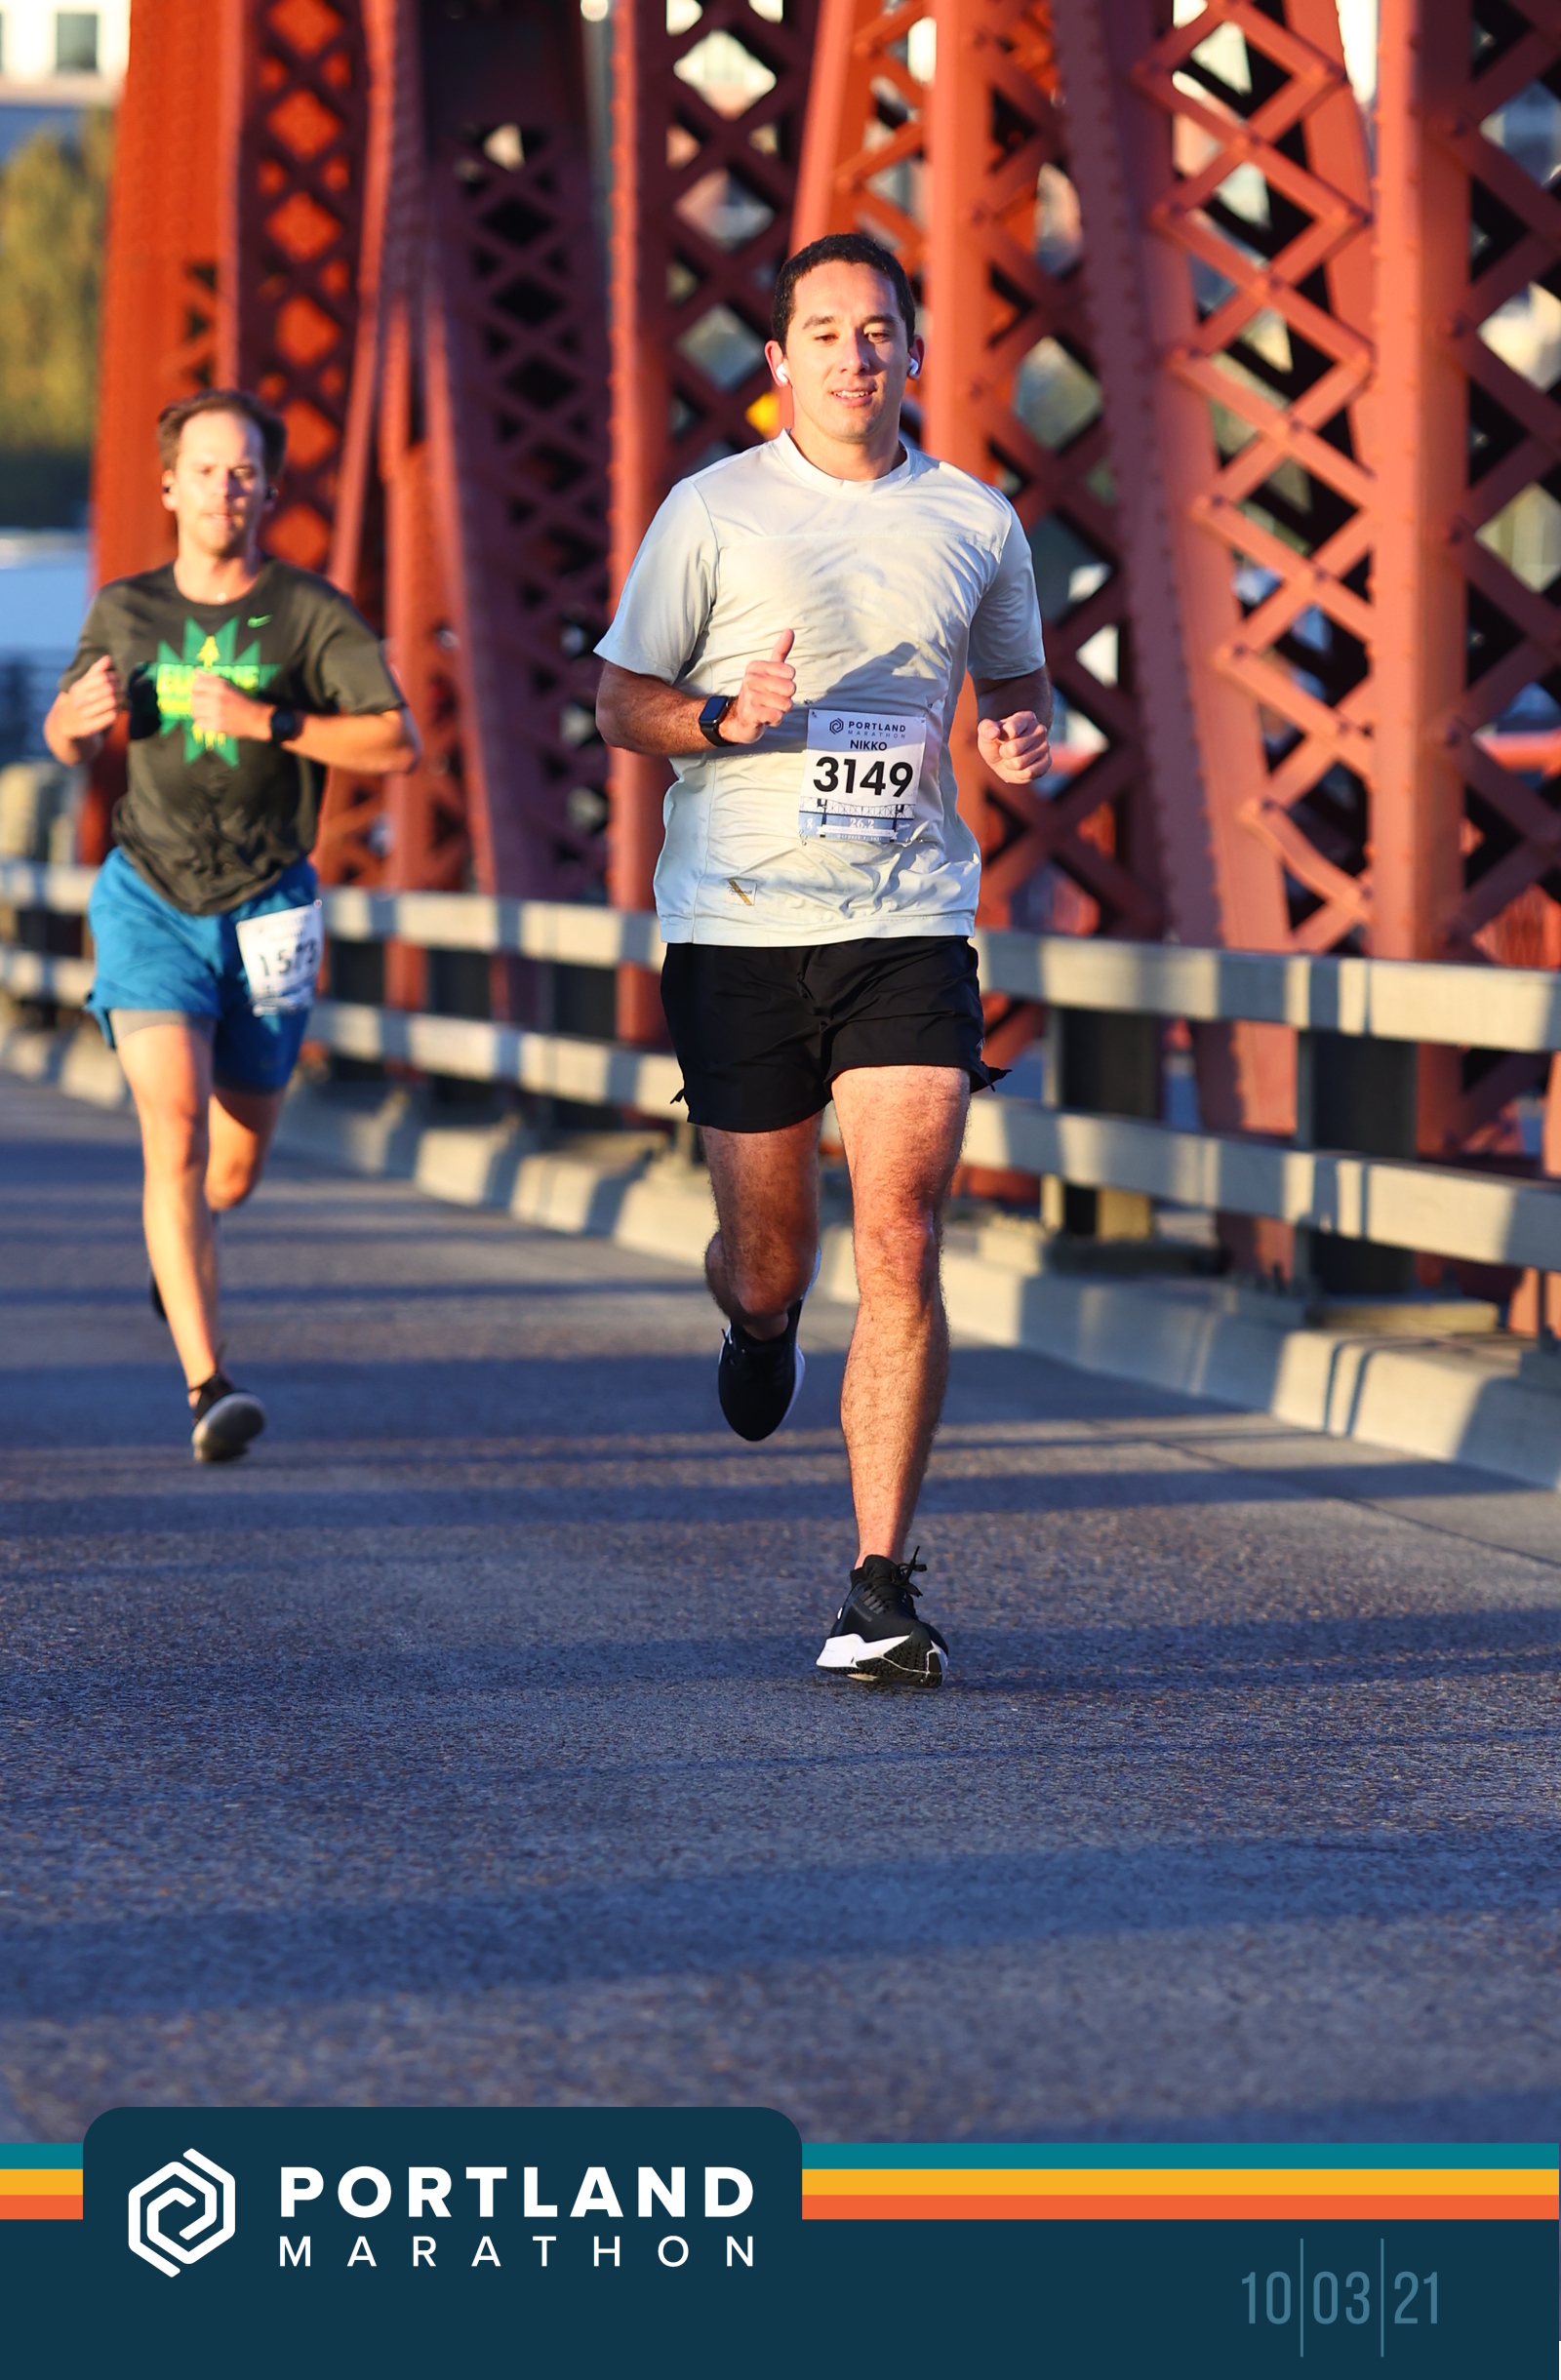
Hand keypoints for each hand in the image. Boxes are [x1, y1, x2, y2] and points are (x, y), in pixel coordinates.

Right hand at [62, 653, 121, 739]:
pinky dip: (118, 711)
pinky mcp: (88, 728)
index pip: (101, 677)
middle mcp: (78, 701)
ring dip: (121, 699)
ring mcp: (82, 715)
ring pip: (110, 702)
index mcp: (77, 688)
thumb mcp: (82, 686)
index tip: (119, 678)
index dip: (114, 676)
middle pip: (107, 689)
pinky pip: (110, 717)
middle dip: (119, 688)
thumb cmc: (78, 702)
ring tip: (123, 698)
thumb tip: (108, 658)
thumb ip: (95, 672)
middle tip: (124, 688)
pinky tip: (118, 709)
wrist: (63, 726)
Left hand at [190, 669, 274, 742]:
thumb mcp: (228, 685)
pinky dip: (203, 723)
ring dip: (199, 713)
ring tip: (206, 713)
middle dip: (196, 702)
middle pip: (193, 699)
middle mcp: (216, 698)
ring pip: (195, 712)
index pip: (195, 685)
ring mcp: (216, 713)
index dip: (195, 689)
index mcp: (219, 686)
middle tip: (203, 705)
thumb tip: (195, 671)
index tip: (200, 693)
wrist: (256, 718)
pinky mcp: (217, 726)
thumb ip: (210, 678)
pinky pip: (200, 724)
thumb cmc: (242, 701)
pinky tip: (209, 721)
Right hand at [717, 630, 795, 744]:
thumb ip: (780, 651)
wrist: (742, 719)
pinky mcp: (750, 713)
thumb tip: (790, 631)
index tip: (775, 687)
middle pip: (790, 688)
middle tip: (773, 700)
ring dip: (781, 710)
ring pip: (786, 704)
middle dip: (786, 698)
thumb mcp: (769, 671)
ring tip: (769, 709)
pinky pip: (777, 716)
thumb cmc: (760, 693)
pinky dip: (776, 720)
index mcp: (755, 666)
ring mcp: (749, 696)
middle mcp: (750, 679)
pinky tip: (766, 718)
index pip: (790, 672)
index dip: (788, 682)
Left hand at [977, 708, 1050, 784]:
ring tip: (1013, 758)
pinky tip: (1020, 767)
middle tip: (1006, 750)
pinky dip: (1019, 774)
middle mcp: (1039, 729)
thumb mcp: (986, 732)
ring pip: (1020, 763)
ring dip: (1011, 764)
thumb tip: (994, 733)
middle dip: (1004, 753)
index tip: (1000, 737)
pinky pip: (1029, 773)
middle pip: (1014, 749)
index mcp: (1026, 718)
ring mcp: (1045, 746)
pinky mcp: (1047, 762)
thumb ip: (987, 728)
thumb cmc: (995, 742)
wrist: (1003, 759)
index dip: (1001, 738)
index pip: (1011, 730)